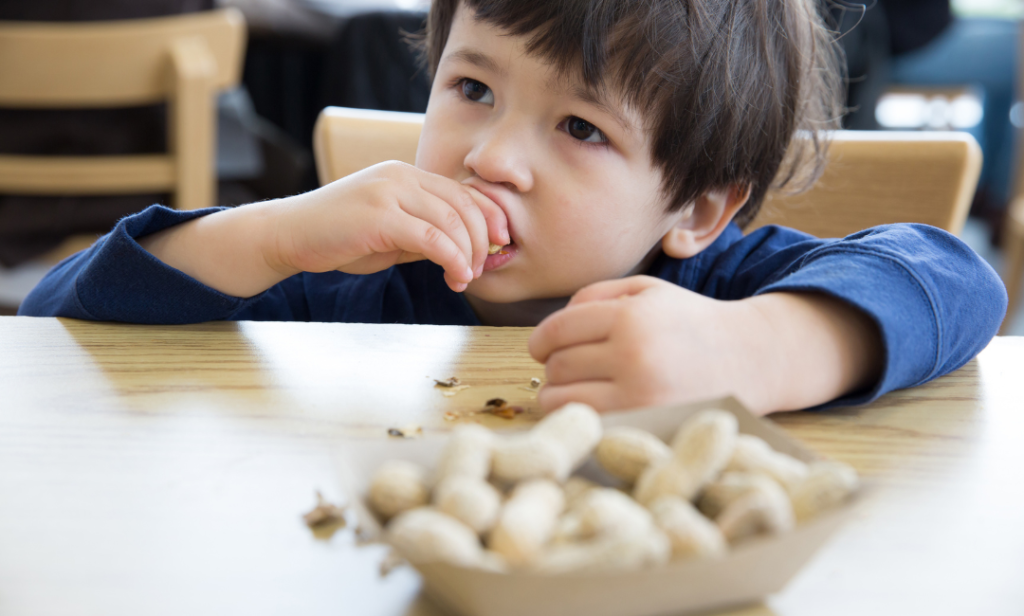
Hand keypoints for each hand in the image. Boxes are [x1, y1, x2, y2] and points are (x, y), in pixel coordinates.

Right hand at [272, 161, 508, 291]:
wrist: (289, 235)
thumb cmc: (339, 237)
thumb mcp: (391, 233)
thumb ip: (424, 233)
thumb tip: (464, 250)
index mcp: (406, 174)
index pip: (462, 191)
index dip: (488, 217)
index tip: (499, 243)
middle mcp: (401, 175)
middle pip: (462, 204)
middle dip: (481, 240)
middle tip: (480, 269)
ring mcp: (389, 192)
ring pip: (450, 221)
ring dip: (467, 254)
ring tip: (465, 278)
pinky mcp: (379, 215)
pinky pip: (430, 238)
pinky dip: (451, 259)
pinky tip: (454, 277)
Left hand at [529, 276, 881, 414]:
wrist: (749, 358)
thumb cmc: (688, 323)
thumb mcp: (646, 291)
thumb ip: (593, 296)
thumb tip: (547, 332)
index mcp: (630, 318)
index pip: (556, 331)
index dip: (541, 340)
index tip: (542, 348)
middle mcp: (634, 359)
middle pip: (557, 367)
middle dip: (558, 366)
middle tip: (576, 366)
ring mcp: (640, 400)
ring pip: (563, 401)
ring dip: (563, 395)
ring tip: (583, 387)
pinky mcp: (646, 429)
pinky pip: (587, 426)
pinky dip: (582, 419)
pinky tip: (597, 408)